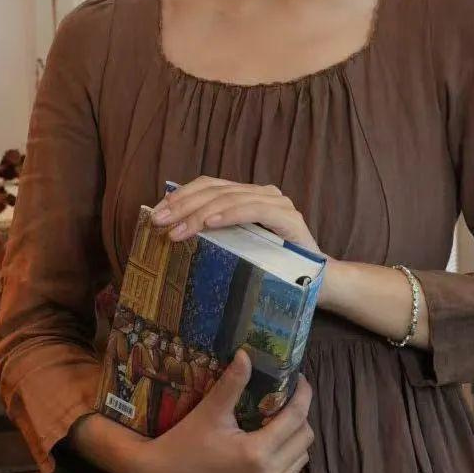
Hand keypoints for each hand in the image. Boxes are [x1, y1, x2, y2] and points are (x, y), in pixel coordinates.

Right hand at [135, 348, 313, 472]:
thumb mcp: (211, 410)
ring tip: (277, 424)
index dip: (303, 395)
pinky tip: (265, 450)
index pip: (296, 418)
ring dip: (294, 441)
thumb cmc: (186, 440)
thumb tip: (246, 353)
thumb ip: (233, 382)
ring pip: (299, 462)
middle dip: (300, 417)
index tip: (299, 380)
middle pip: (304, 441)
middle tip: (285, 402)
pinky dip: (282, 463)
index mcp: (256, 453)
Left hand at [149, 176, 322, 256]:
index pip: (209, 185)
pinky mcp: (290, 219)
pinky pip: (255, 210)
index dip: (181, 195)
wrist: (317, 286)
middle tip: (159, 221)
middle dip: (183, 205)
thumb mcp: (236, 249)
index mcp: (247, 196)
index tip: (156, 213)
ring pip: (231, 198)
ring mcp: (278, 204)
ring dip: (199, 213)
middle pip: (216, 190)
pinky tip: (209, 223)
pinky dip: (229, 214)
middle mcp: (263, 193)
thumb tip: (172, 231)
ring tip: (177, 230)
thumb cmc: (272, 269)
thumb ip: (215, 235)